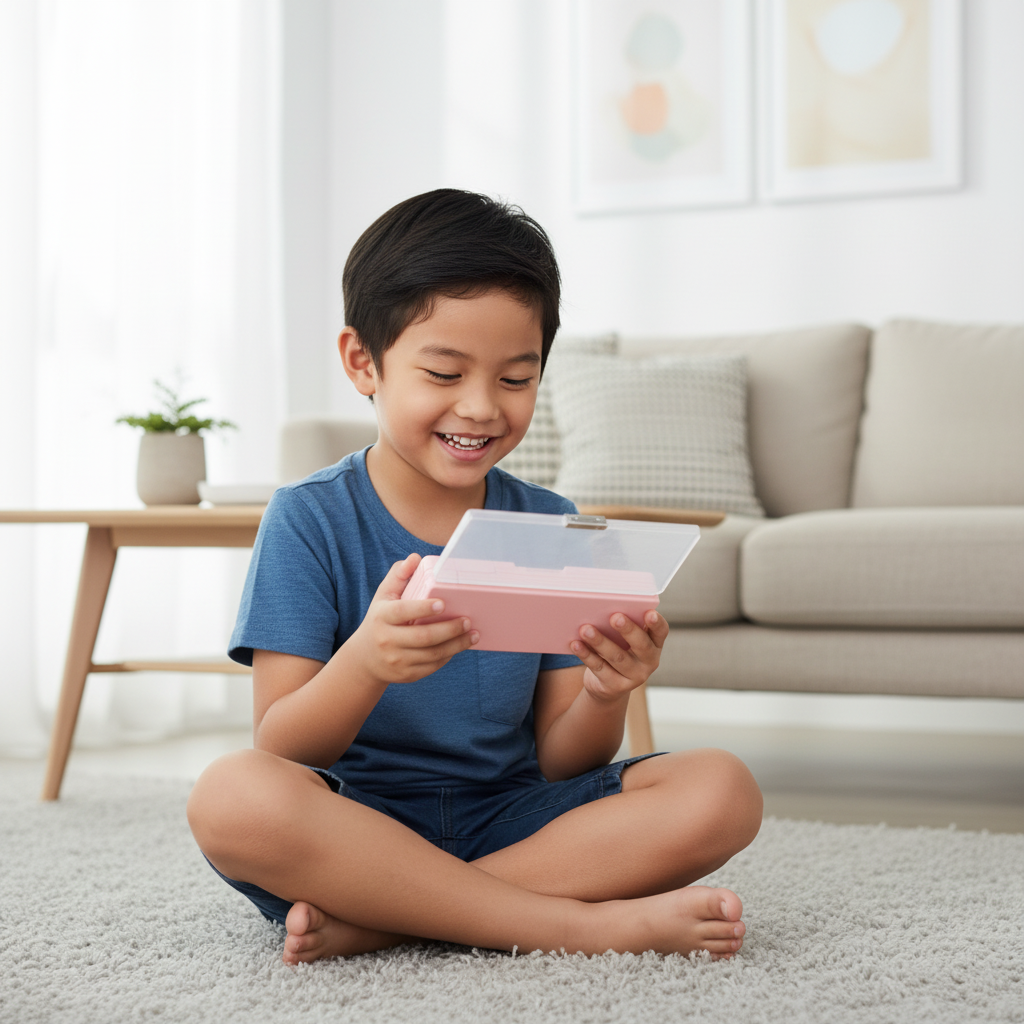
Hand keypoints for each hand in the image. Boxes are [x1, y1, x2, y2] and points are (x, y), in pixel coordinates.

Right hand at [346, 553, 477, 684]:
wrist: (364, 658)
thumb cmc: (380, 619)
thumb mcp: (383, 596)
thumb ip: (398, 575)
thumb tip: (415, 558)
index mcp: (382, 617)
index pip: (403, 612)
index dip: (423, 608)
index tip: (443, 603)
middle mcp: (387, 640)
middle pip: (423, 637)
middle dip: (449, 629)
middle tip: (468, 621)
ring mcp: (396, 660)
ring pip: (432, 654)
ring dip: (456, 645)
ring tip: (474, 635)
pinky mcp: (406, 675)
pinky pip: (432, 666)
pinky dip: (448, 656)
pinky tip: (460, 646)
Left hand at [570, 610, 668, 702]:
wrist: (608, 685)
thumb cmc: (617, 650)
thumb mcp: (624, 640)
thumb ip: (621, 626)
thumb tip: (600, 608)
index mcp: (654, 644)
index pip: (661, 632)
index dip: (656, 623)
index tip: (649, 613)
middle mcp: (649, 662)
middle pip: (641, 645)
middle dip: (628, 630)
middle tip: (615, 617)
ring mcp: (634, 676)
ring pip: (617, 657)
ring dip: (600, 641)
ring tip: (585, 629)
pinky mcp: (615, 686)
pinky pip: (599, 668)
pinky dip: (586, 654)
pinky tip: (576, 644)